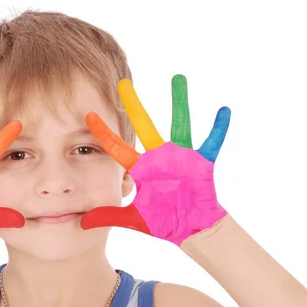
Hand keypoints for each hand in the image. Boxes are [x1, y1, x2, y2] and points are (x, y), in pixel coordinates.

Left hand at [80, 75, 229, 245]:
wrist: (190, 229)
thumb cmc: (162, 220)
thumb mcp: (132, 218)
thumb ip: (108, 217)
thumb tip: (82, 223)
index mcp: (142, 168)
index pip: (117, 148)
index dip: (103, 133)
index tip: (88, 115)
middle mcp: (159, 157)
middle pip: (143, 126)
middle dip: (133, 105)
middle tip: (122, 83)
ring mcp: (181, 157)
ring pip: (179, 124)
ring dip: (179, 102)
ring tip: (177, 77)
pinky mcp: (201, 163)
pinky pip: (212, 142)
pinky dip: (218, 128)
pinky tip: (224, 110)